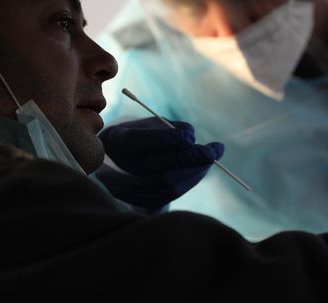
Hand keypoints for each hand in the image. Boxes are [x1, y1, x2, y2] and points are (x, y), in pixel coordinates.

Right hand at [95, 117, 223, 209]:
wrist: (132, 160)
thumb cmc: (148, 135)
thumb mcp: (157, 124)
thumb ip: (172, 128)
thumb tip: (191, 138)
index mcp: (115, 139)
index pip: (136, 141)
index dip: (164, 140)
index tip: (191, 137)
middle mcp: (114, 166)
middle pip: (151, 167)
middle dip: (185, 159)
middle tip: (213, 152)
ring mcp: (123, 189)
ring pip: (161, 185)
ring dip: (191, 172)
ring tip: (212, 158)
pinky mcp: (140, 203)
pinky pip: (167, 197)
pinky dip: (188, 183)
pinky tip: (201, 170)